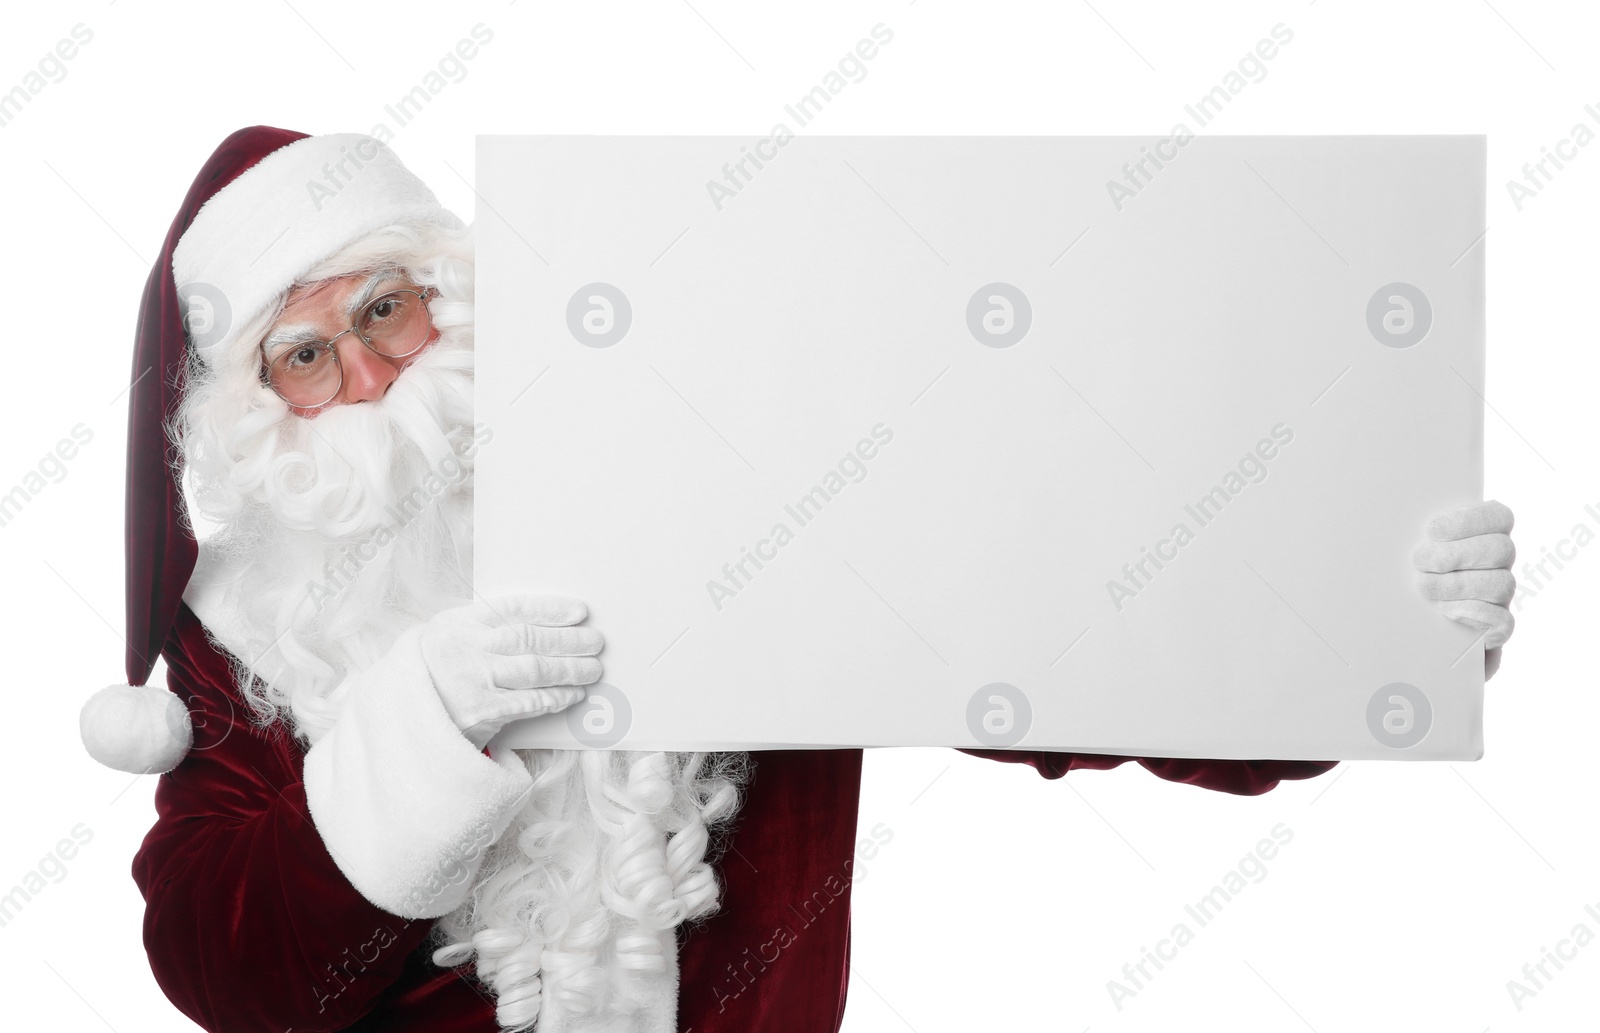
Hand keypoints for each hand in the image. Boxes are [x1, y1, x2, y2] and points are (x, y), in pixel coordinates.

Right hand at [415, 594, 603, 748]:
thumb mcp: (451, 636)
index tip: (580, 611)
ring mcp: (474, 680)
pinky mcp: (482, 712)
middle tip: (596, 642)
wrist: (403, 716)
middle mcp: (466, 648)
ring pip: (535, 669)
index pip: (513, 609)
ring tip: (593, 668)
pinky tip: (573, 693)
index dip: (550, 609)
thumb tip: (546, 623)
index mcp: (459, 623)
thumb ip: (486, 627)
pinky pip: (530, 701)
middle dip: (569, 640)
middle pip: (529, 639)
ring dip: (570, 669)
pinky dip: (556, 697)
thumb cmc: (436, 672)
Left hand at [1412, 500, 1515, 678]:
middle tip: (1419, 560)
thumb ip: (1419, 532)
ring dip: (1458, 584)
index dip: (1470, 520)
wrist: (1407, 622)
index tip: (1432, 529)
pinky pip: (1501, 619)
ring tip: (1424, 586)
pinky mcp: (1499, 625)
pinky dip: (1473, 613)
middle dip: (1457, 554)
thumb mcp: (1412, 546)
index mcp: (1487, 532)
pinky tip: (1445, 609)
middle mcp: (1500, 562)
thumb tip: (1394, 516)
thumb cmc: (1408, 570)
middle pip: (1501, 549)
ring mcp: (1501, 593)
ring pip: (1501, 584)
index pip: (1499, 516)